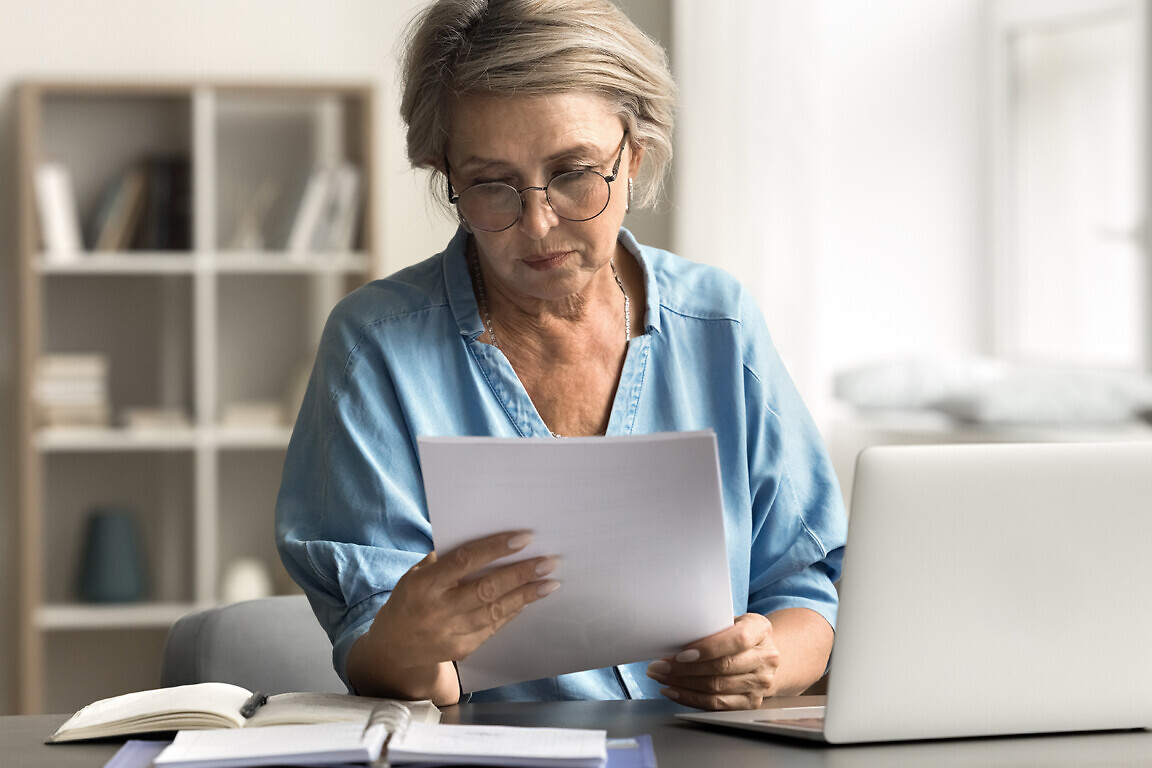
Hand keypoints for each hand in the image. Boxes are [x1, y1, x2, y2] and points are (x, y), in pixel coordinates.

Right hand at [350, 531, 559, 701]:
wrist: (394, 648)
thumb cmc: (410, 600)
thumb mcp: (415, 574)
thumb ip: (445, 559)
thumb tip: (485, 536)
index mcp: (424, 584)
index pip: (465, 561)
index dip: (495, 548)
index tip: (524, 538)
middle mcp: (438, 609)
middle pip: (487, 589)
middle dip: (521, 574)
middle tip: (548, 561)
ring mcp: (450, 632)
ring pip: (496, 611)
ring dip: (526, 595)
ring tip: (549, 582)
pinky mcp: (462, 649)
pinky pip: (494, 627)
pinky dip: (512, 611)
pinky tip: (529, 598)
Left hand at [646, 613, 779, 709]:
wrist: (763, 655)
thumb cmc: (739, 633)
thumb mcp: (732, 620)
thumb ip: (711, 625)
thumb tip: (673, 635)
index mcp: (760, 630)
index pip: (736, 640)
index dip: (707, 648)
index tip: (681, 653)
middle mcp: (766, 658)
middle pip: (722, 667)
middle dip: (685, 668)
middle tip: (659, 666)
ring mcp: (761, 683)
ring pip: (716, 688)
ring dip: (682, 684)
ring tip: (661, 677)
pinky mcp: (751, 702)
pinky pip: (716, 704)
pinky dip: (690, 698)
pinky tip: (674, 691)